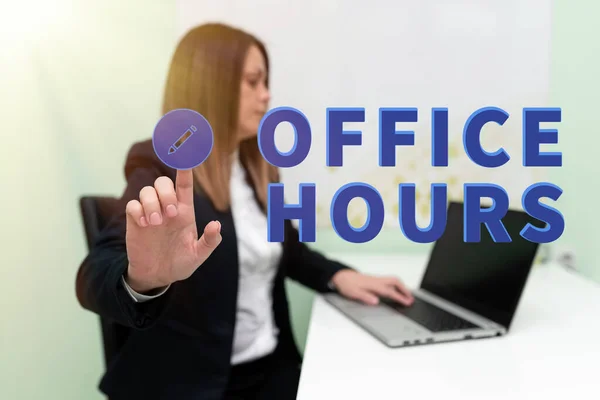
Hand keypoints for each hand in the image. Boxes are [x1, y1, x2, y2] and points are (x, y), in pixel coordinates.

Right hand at [124, 169, 221, 292]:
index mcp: (184, 212)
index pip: (184, 185)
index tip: (186, 154)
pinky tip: (144, 224)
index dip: (185, 170)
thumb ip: (209, 242)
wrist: (157, 276)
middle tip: (171, 215)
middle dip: (166, 193)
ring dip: (152, 204)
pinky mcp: (135, 221)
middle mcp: (166, 208)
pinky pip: (132, 204)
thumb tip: (216, 225)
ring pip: (147, 191)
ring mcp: (150, 213)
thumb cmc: (180, 263)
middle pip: (163, 183)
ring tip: (156, 223)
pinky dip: (137, 210)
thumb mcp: (197, 256)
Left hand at [331, 269, 413, 305]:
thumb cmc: (346, 284)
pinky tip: (396, 291)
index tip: (408, 302)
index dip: (400, 297)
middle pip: (395, 282)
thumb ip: (365, 297)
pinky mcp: (374, 280)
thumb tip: (376, 301)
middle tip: (411, 298)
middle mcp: (377, 280)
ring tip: (407, 295)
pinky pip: (389, 281)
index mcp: (373, 285)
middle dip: (405, 289)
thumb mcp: (354, 293)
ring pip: (393, 280)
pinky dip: (396, 285)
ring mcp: (376, 279)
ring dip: (401, 287)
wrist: (340, 276)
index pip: (390, 291)